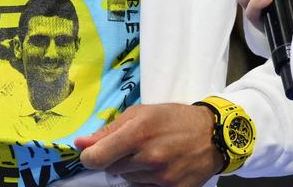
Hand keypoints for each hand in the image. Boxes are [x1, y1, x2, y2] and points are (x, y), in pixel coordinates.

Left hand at [76, 103, 221, 185]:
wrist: (213, 135)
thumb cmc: (173, 119)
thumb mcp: (141, 113)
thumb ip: (108, 130)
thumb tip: (79, 144)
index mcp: (138, 133)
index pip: (97, 158)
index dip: (89, 157)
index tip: (92, 154)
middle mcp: (149, 157)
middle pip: (111, 169)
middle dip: (116, 159)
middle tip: (134, 146)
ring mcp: (161, 177)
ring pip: (128, 179)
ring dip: (132, 169)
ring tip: (151, 154)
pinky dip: (147, 180)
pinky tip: (160, 166)